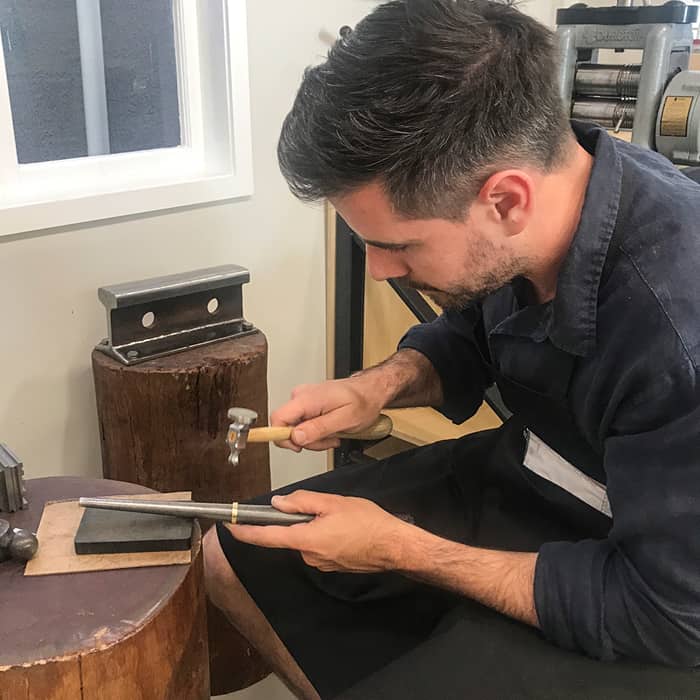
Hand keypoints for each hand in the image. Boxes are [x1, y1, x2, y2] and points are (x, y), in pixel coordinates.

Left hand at [226, 490, 411, 572]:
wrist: (394, 547)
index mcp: (305, 539)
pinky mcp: (331, 565)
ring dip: (314, 525)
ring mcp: (320, 563)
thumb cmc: (368, 523)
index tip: (229, 526)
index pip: (265, 537)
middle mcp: (309, 555)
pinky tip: (344, 526)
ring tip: (340, 514)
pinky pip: (318, 545)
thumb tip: (280, 503)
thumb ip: (303, 501)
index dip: (244, 531)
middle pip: (289, 534)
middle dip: (297, 518)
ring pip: (305, 538)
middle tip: (322, 505)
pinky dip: (324, 534)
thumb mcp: (333, 503)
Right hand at [270, 375, 386, 451]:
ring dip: (314, 438)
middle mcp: (301, 396)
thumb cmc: (362, 401)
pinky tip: (329, 429)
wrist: (369, 391)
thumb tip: (297, 436)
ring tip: (332, 433)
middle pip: (287, 428)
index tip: (297, 447)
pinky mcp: (307, 405)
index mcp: (307, 398)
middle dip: (306, 440)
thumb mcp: (345, 419)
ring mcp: (303, 400)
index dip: (282, 437)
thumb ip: (319, 428)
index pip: (278, 418)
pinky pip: (303, 425)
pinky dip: (316, 432)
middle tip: (327, 440)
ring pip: (296, 429)